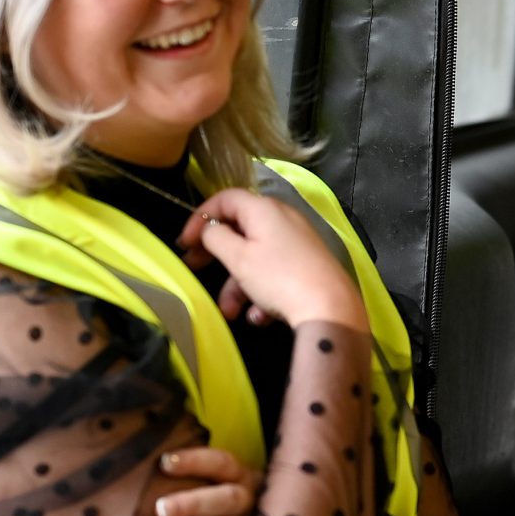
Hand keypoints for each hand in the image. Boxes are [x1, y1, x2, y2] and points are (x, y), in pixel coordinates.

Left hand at [155, 446, 262, 515]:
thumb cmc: (208, 497)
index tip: (164, 463)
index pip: (220, 463)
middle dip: (194, 503)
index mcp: (238, 476)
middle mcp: (247, 500)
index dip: (194, 462)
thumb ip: (185, 475)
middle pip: (227, 498)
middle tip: (162, 509)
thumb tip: (152, 462)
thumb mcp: (207, 480)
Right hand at [178, 188, 368, 333]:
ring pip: (255, 259)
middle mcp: (283, 219)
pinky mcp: (307, 265)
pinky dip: (261, 293)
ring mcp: (297, 243)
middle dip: (216, 255)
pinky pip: (274, 274)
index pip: (226, 198)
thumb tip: (210, 228)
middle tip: (194, 268)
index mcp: (265, 209)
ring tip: (231, 312)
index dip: (200, 217)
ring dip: (237, 286)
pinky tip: (260, 316)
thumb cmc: (278, 277)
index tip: (185, 241)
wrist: (330, 308)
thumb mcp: (239, 257)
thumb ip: (216, 237)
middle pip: (239, 230)